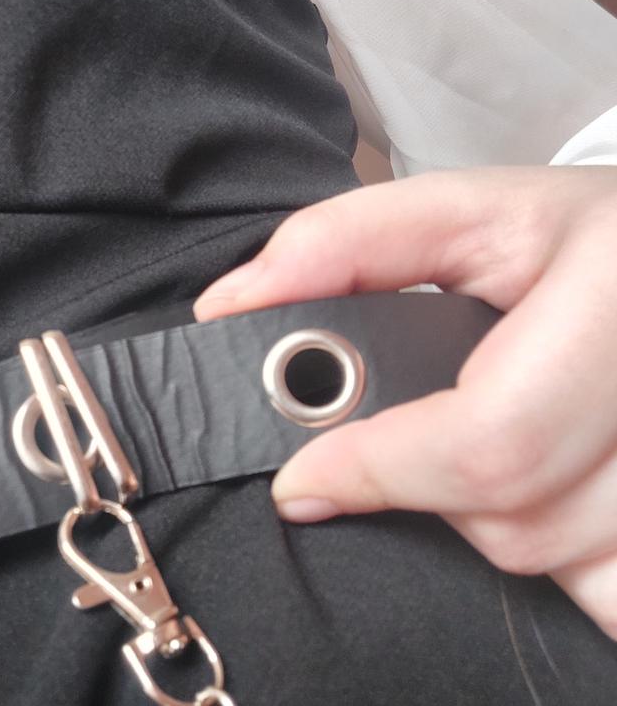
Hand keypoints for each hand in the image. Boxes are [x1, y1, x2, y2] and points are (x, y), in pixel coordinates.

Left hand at [194, 166, 616, 640]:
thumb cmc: (572, 239)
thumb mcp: (465, 211)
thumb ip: (341, 245)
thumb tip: (228, 307)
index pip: (489, 441)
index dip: (376, 470)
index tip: (298, 483)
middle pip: (518, 521)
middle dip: (427, 494)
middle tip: (400, 450)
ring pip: (563, 566)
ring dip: (493, 521)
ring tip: (490, 444)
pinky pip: (610, 596)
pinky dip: (564, 567)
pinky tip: (543, 498)